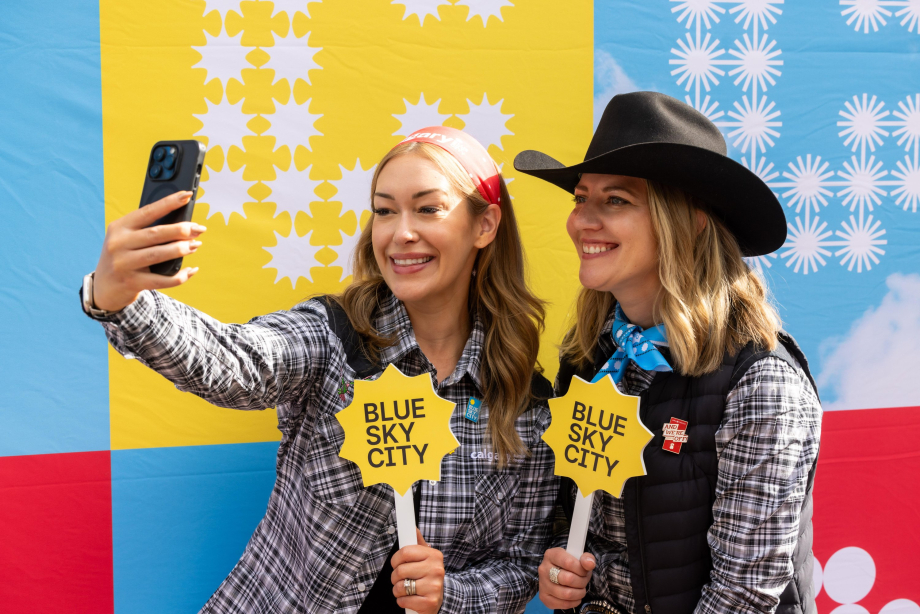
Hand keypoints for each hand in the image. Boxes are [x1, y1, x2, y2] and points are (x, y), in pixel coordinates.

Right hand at [93, 191, 205, 311]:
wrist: (104, 287)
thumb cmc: (123, 256)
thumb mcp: (126, 239)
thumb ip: (147, 230)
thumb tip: (183, 225)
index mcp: (119, 227)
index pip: (148, 212)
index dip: (169, 202)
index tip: (187, 195)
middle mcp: (119, 244)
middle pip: (156, 233)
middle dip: (181, 230)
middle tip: (199, 229)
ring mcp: (124, 264)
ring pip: (158, 255)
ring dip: (181, 249)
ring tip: (196, 245)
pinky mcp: (132, 282)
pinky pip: (161, 280)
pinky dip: (180, 276)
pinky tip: (191, 270)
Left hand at [391, 528, 443, 613]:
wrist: (438, 598)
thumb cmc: (427, 576)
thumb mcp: (425, 558)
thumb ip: (417, 544)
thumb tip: (413, 527)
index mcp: (434, 555)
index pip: (405, 552)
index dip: (395, 559)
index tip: (396, 563)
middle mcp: (436, 569)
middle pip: (400, 570)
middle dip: (395, 577)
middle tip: (400, 578)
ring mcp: (434, 586)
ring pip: (400, 586)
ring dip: (398, 590)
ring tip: (405, 589)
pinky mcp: (430, 602)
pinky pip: (404, 600)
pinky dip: (402, 601)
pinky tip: (410, 598)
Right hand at [538, 547, 595, 609]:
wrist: (559, 573)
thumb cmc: (570, 565)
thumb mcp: (579, 557)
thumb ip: (586, 558)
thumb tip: (590, 564)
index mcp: (551, 555)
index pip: (568, 562)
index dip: (581, 569)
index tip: (585, 571)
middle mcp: (543, 569)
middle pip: (567, 579)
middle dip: (581, 582)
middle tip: (584, 581)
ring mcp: (542, 584)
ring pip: (566, 594)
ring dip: (579, 593)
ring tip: (581, 589)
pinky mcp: (544, 597)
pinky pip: (563, 604)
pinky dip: (574, 602)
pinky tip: (575, 597)